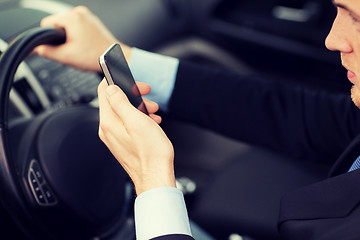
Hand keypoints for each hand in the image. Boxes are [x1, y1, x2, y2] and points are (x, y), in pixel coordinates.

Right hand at [35, 6, 131, 71]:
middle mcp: (80, 12)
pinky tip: (84, 45)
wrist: (112, 58)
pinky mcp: (92, 21)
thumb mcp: (66, 56)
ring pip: (67, 26)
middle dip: (60, 38)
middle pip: (58, 24)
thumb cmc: (95, 56)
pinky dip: (77, 36)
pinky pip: (77, 27)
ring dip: (69, 37)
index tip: (56, 47)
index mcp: (72, 17)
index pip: (47, 23)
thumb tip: (38, 49)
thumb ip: (47, 51)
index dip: (48, 37)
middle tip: (71, 49)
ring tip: (79, 48)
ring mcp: (88, 16)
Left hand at [97, 79, 175, 194]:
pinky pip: (127, 124)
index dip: (120, 81)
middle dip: (134, 96)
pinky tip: (151, 123)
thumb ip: (121, 103)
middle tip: (149, 100)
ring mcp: (114, 137)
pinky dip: (139, 119)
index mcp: (109, 122)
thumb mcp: (138, 121)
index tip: (135, 83)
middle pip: (115, 101)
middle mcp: (107, 129)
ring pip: (123, 113)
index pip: (104, 91)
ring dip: (139, 108)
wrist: (155, 176)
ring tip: (154, 113)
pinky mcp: (122, 143)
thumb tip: (110, 88)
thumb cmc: (151, 153)